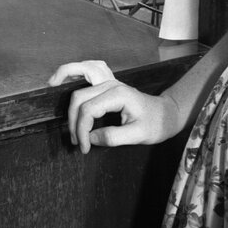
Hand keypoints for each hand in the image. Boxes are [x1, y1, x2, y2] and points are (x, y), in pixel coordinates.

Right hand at [48, 60, 180, 153]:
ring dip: (68, 100)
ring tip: (60, 108)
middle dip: (73, 121)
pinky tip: (63, 82)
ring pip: (78, 88)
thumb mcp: (138, 135)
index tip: (84, 148)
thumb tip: (89, 139)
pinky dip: (72, 78)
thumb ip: (112, 137)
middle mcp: (110, 84)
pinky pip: (84, 80)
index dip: (81, 130)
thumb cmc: (156, 124)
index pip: (88, 110)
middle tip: (75, 142)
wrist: (167, 114)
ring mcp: (108, 83)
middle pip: (78, 98)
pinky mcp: (106, 86)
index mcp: (118, 95)